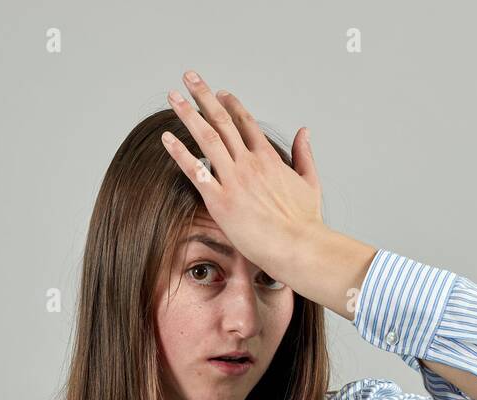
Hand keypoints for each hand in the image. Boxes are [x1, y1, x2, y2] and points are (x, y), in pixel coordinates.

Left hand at [160, 70, 325, 286]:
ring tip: (172, 96)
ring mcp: (234, 180)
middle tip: (190, 76)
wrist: (299, 246)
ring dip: (187, 114)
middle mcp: (250, 163)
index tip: (220, 93)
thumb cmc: (306, 222)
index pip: (247, 122)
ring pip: (207, 138)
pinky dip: (179, 152)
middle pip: (223, 121)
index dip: (232, 105)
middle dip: (204, 95)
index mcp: (269, 158)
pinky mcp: (221, 201)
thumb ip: (304, 154)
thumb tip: (304, 130)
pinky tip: (166, 138)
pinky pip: (195, 171)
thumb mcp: (310, 182)